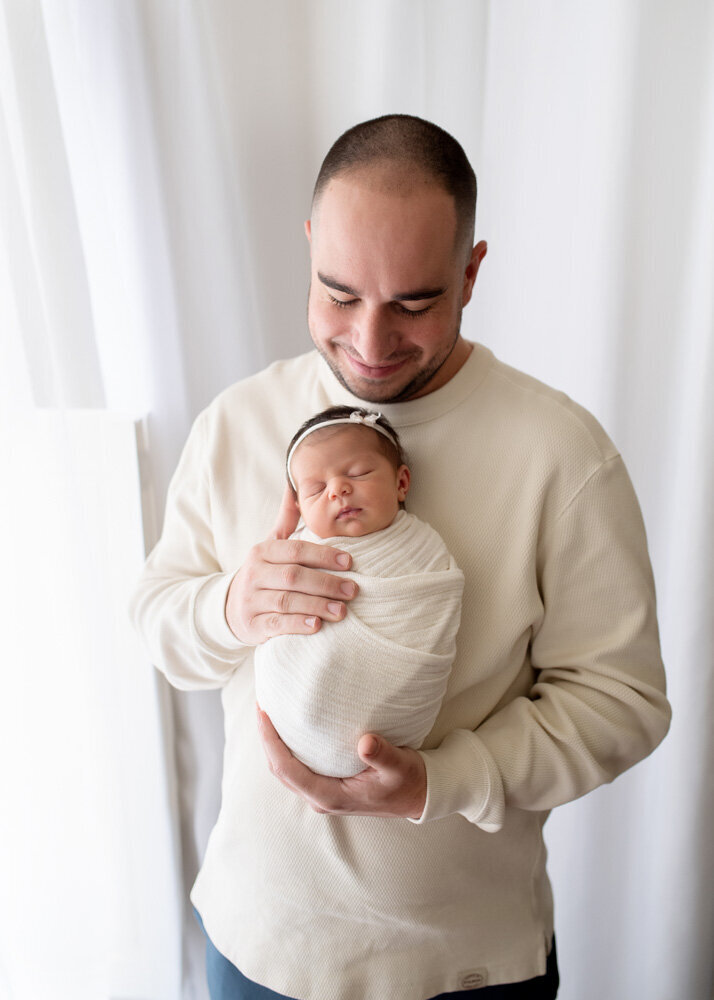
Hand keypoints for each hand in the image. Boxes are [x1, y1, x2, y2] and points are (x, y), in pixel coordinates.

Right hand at [225, 484, 357, 643]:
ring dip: (318, 605)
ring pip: (287, 601)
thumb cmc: (263, 573)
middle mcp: (254, 574)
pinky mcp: (253, 625)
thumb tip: (294, 485)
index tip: (350, 562)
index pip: (296, 550)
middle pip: (294, 576)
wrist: (230, 608)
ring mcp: (251, 600)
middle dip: (326, 583)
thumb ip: (286, 520)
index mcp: (262, 552)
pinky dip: (298, 625)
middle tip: (352, 590)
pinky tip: (317, 626)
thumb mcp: (270, 547)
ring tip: (342, 611)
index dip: (324, 555)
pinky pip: (277, 624)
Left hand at [256, 707, 426, 819]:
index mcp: (330, 796)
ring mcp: (322, 793)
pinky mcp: (327, 786)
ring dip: (274, 743)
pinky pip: (296, 767)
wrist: (418, 797)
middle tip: (262, 705)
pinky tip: (290, 728)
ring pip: (285, 769)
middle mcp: (320, 797)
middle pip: (279, 770)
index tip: (263, 714)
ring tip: (271, 712)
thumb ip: (383, 755)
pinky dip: (287, 748)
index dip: (270, 742)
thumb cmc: (409, 781)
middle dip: (266, 739)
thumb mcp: (401, 766)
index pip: (287, 770)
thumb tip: (366, 742)